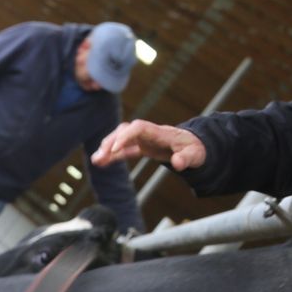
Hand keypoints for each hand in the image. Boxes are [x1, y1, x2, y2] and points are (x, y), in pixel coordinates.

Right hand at [92, 120, 206, 170]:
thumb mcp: (195, 154)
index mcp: (159, 132)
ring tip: (96, 160)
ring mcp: (144, 139)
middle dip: (111, 141)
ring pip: (120, 138)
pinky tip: (100, 163)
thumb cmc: (195, 148)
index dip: (125, 136)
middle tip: (102, 156)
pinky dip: (112, 155)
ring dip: (108, 148)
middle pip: (125, 130)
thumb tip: (177, 164)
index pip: (138, 128)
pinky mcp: (142, 147)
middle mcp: (148, 133)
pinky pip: (123, 150)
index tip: (114, 149)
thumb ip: (186, 158)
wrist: (195, 145)